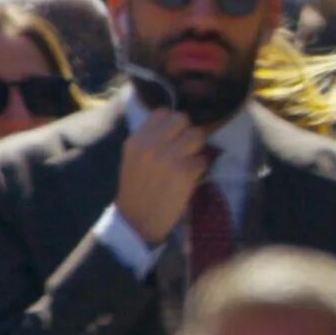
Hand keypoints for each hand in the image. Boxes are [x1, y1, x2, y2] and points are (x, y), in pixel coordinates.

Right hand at [115, 110, 211, 245]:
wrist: (137, 222)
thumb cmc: (136, 190)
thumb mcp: (133, 158)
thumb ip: (149, 140)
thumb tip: (175, 126)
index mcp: (136, 140)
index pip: (163, 112)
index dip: (172, 122)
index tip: (173, 134)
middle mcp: (152, 145)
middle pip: (183, 119)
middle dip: (187, 132)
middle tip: (184, 148)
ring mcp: (170, 157)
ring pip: (197, 136)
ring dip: (196, 149)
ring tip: (188, 162)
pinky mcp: (185, 172)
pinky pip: (203, 160)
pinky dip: (199, 170)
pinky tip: (189, 179)